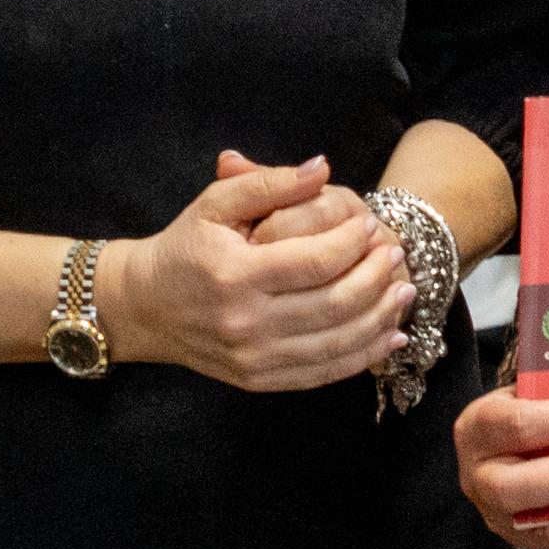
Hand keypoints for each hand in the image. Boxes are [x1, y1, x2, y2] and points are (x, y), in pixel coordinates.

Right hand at [110, 151, 400, 393]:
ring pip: (336, 343)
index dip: (351, 243)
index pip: (314, 262)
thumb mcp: (215, 203)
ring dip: (380, 318)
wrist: (145, 307)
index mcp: (235, 275)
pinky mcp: (260, 381)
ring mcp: (254, 358)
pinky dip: (363, 356)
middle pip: (333, 305)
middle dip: (375, 279)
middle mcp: (245, 323)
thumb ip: (268, 183)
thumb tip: (322, 168)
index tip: (369, 226)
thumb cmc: (185, 248)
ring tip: (403, 291)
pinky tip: (390, 337)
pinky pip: (323, 373)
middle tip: (395, 256)